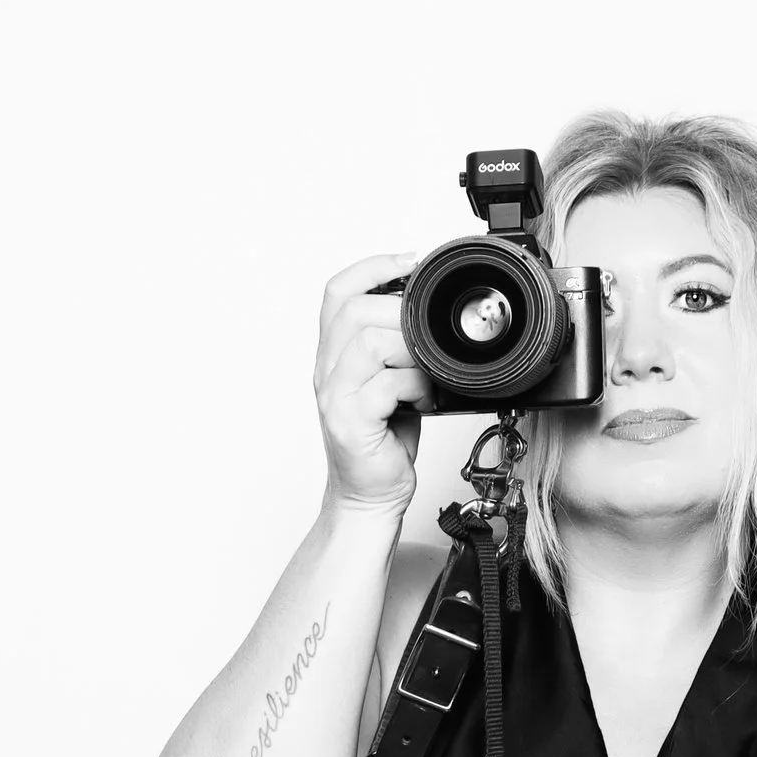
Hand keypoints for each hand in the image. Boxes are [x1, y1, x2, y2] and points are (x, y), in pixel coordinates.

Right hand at [313, 251, 434, 515]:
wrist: (369, 494)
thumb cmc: (382, 441)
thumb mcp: (390, 382)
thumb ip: (398, 347)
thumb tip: (429, 315)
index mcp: (334, 354)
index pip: (337, 292)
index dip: (372, 267)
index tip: (409, 262)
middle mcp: (327, 371)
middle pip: (353, 311)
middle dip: (399, 313)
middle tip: (424, 338)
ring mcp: (335, 397)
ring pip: (368, 342)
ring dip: (409, 351)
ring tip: (424, 373)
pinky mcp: (351, 424)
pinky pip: (386, 385)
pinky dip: (415, 385)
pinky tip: (425, 399)